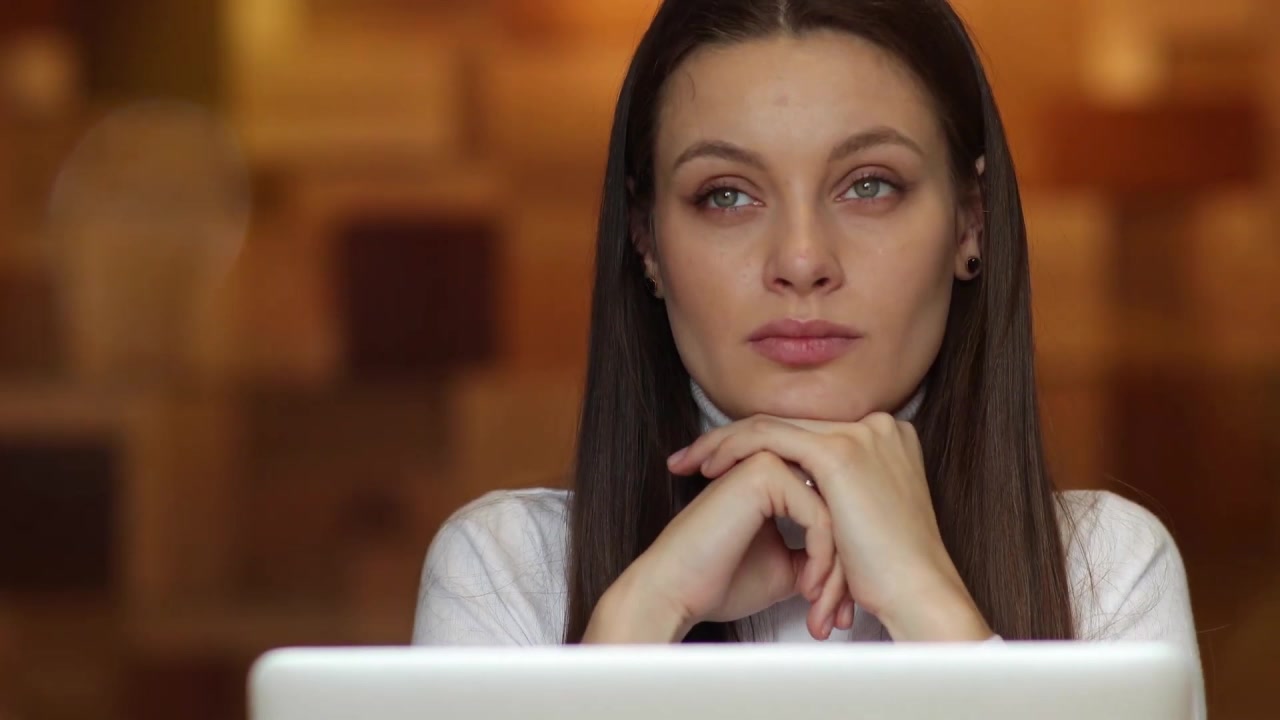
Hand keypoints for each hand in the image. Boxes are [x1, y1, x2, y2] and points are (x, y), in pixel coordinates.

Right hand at [589, 451, 842, 641]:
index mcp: (775, 479)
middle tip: (840, 618)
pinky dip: (823, 560)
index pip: (833, 514)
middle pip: (839, 512)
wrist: (674, 591)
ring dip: (836, 571)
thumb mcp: (786, 567)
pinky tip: (808, 590)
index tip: (836, 609)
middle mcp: (773, 462)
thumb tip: (856, 562)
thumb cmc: (718, 581)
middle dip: (846, 571)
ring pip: (836, 514)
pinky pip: (819, 516)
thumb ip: (818, 552)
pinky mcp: (763, 473)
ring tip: (824, 611)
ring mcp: (767, 462)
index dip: (842, 564)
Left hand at [668, 413, 992, 641]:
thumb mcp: (862, 521)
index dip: (756, 444)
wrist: (919, 594)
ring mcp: (859, 434)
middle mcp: (875, 427)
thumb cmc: (891, 575)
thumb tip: (799, 498)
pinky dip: (733, 449)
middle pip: (784, 423)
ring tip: (688, 463)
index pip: (802, 432)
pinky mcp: (840, 452)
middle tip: (689, 458)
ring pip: (770, 425)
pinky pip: (769, 438)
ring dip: (722, 443)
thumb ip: (837, 497)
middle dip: (729, 440)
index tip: (718, 462)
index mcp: (882, 440)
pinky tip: (709, 468)